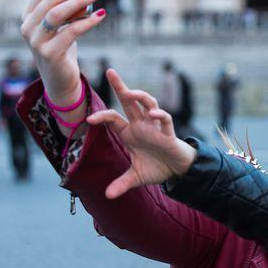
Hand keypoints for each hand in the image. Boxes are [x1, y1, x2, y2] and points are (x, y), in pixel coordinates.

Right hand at [20, 0, 106, 103]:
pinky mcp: (50, 54)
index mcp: (28, 16)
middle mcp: (27, 27)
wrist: (60, 80)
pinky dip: (88, 21)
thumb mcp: (61, 27)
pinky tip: (101, 15)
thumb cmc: (62, 48)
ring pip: (58, 13)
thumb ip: (65, 8)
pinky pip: (71, 32)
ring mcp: (36, 41)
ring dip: (79, 1)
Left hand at [86, 69, 196, 198]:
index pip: (113, 118)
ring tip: (130, 91)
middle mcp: (141, 125)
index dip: (101, 117)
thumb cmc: (157, 168)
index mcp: (130, 132)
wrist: (177, 171)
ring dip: (139, 96)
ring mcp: (155, 126)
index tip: (89, 120)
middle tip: (110, 71)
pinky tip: (152, 113)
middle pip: (129, 101)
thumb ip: (121, 184)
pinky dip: (159, 114)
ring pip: (148, 103)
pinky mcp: (168, 132)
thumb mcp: (135, 177)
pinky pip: (164, 119)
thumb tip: (107, 196)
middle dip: (120, 86)